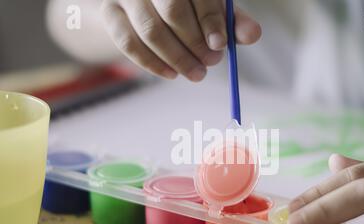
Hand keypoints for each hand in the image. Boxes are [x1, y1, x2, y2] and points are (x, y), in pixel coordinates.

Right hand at [100, 0, 260, 80]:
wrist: (142, 4)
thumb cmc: (184, 6)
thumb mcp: (209, 9)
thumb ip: (230, 21)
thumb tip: (253, 35)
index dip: (211, 19)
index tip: (220, 45)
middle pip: (173, 11)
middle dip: (195, 44)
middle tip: (210, 64)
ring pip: (151, 30)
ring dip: (177, 58)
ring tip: (197, 74)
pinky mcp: (110, 13)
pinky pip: (129, 43)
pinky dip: (152, 64)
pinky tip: (172, 75)